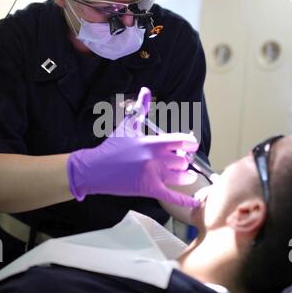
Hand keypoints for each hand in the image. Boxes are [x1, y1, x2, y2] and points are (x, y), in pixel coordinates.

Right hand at [67, 87, 199, 207]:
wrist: (95, 169)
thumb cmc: (111, 147)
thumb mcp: (127, 125)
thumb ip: (141, 108)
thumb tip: (146, 90)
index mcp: (152, 143)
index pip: (182, 141)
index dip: (191, 143)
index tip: (191, 144)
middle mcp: (155, 159)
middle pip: (183, 160)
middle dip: (184, 160)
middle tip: (181, 160)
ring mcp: (152, 175)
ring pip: (181, 177)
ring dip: (186, 176)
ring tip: (187, 174)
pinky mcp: (148, 190)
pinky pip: (171, 196)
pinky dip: (185, 201)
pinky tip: (196, 203)